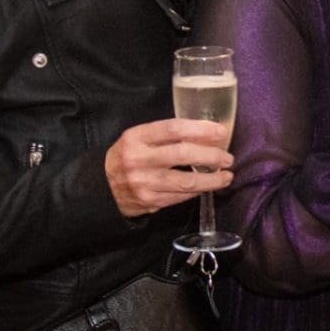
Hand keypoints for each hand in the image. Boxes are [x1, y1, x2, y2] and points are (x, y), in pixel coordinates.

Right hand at [106, 118, 235, 217]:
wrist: (101, 187)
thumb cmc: (128, 157)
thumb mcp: (138, 139)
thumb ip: (166, 135)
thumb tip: (207, 133)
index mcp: (136, 138)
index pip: (174, 129)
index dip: (201, 129)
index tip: (221, 132)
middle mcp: (138, 159)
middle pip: (183, 155)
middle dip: (212, 156)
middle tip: (228, 158)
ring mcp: (143, 182)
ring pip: (187, 181)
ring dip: (212, 179)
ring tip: (226, 176)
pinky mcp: (149, 201)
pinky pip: (181, 196)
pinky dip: (198, 191)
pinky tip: (208, 186)